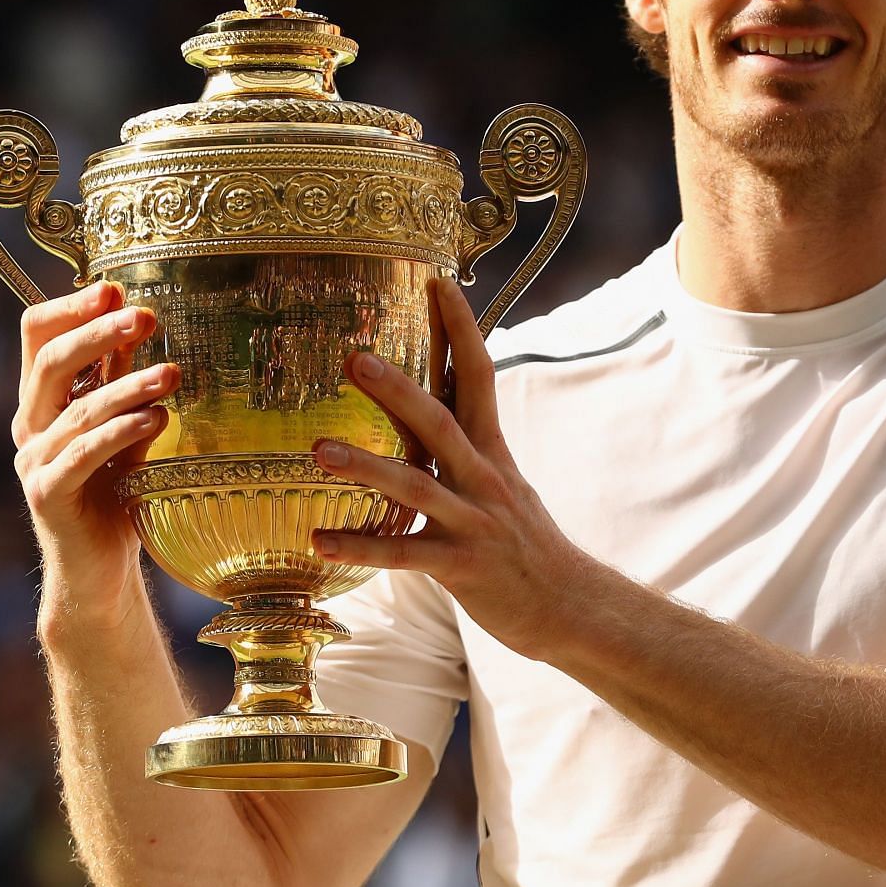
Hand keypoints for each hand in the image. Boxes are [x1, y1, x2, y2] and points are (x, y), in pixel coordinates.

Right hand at [12, 281, 178, 622]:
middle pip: (52, 363)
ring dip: (128, 386)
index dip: (71, 308)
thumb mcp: (126, 424)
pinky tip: (156, 419)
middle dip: (98, 334)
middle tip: (146, 316)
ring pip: (77, 410)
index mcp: (43, 399)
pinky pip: (82, 455)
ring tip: (173, 373)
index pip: (38, 335)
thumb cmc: (115, 491)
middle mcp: (30, 424)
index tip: (115, 290)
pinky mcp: (47, 495)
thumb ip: (124, 380)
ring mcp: (34, 461)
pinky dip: (120, 433)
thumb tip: (143, 319)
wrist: (99, 569)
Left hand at [310, 278, 593, 659]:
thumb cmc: (524, 542)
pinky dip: (361, 548)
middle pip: (440, 421)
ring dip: (366, 466)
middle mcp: (484, 478)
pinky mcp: (462, 567)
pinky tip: (318, 541)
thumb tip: (435, 404)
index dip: (460, 328)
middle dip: (398, 388)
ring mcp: (474, 521)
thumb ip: (467, 446)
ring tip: (317, 450)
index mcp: (492, 451)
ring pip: (417, 486)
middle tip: (355, 357)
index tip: (438, 282)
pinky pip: (404, 556)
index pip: (478, 375)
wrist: (568, 604)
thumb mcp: (502, 482)